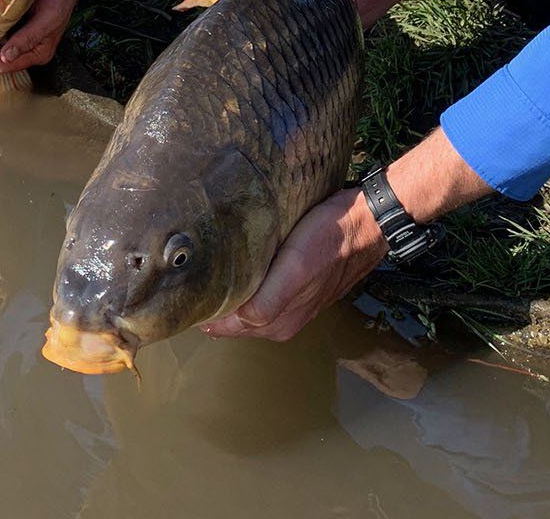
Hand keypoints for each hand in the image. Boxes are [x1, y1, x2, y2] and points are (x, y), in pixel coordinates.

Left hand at [201, 188, 385, 341]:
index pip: (224, 326)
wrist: (367, 224)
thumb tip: (237, 320)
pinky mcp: (299, 291)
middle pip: (234, 321)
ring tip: (205, 275)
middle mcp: (282, 321)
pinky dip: (246, 290)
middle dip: (211, 306)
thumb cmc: (329, 240)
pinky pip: (262, 298)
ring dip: (228, 299)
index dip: (203, 312)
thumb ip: (268, 301)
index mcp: (277, 322)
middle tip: (188, 280)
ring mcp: (292, 307)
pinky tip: (238, 271)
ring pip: (246, 310)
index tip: (182, 293)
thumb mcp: (297, 268)